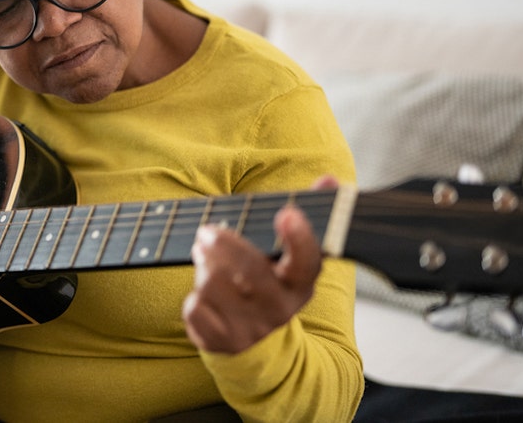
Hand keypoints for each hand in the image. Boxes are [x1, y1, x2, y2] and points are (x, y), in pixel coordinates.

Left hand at [181, 175, 337, 353]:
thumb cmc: (267, 284)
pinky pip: (196, 309)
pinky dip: (193, 297)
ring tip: (204, 259)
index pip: (308, 262)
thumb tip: (329, 179)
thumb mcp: (286, 255)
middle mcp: (280, 308)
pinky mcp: (222, 340)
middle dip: (223, 244)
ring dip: (203, 267)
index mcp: (300, 284)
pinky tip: (202, 293)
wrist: (253, 343)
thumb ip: (307, 215)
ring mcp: (251, 328)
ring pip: (215, 286)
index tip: (287, 213)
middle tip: (207, 232)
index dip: (300, 238)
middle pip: (251, 270)